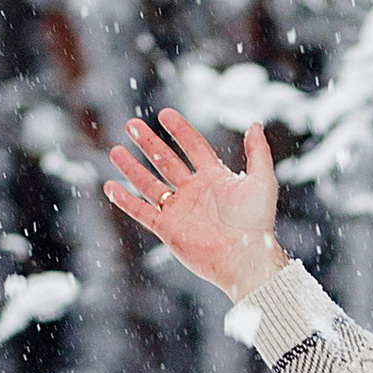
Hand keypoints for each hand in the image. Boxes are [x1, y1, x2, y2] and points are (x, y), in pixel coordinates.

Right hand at [103, 108, 289, 300]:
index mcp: (215, 178)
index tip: (164, 114)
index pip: (194, 147)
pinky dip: (125, 200)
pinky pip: (142, 211)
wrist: (245, 258)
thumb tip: (255, 125)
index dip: (180, 130)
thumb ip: (258, 152)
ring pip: (150, 184)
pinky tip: (110, 186)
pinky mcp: (168, 230)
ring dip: (132, 168)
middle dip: (149, 144)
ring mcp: (180, 211)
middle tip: (131, 126)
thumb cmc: (256, 223)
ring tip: (115, 150)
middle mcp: (195, 192)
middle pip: (166, 161)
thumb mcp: (263, 181)